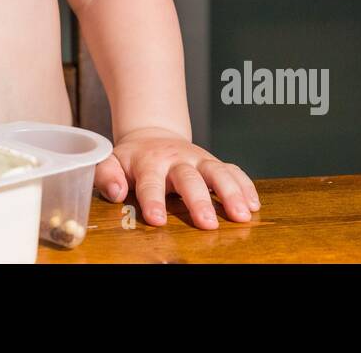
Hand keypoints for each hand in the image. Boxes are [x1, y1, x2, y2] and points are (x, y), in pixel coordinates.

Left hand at [94, 127, 260, 228]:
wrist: (153, 136)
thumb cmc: (132, 159)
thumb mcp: (112, 161)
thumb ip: (106, 175)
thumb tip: (116, 192)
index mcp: (148, 161)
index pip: (150, 182)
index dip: (153, 200)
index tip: (158, 220)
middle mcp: (176, 159)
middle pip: (189, 178)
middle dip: (199, 201)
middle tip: (208, 224)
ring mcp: (198, 159)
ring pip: (217, 172)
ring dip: (231, 193)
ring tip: (242, 215)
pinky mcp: (213, 162)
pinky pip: (233, 170)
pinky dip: (245, 185)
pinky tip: (254, 204)